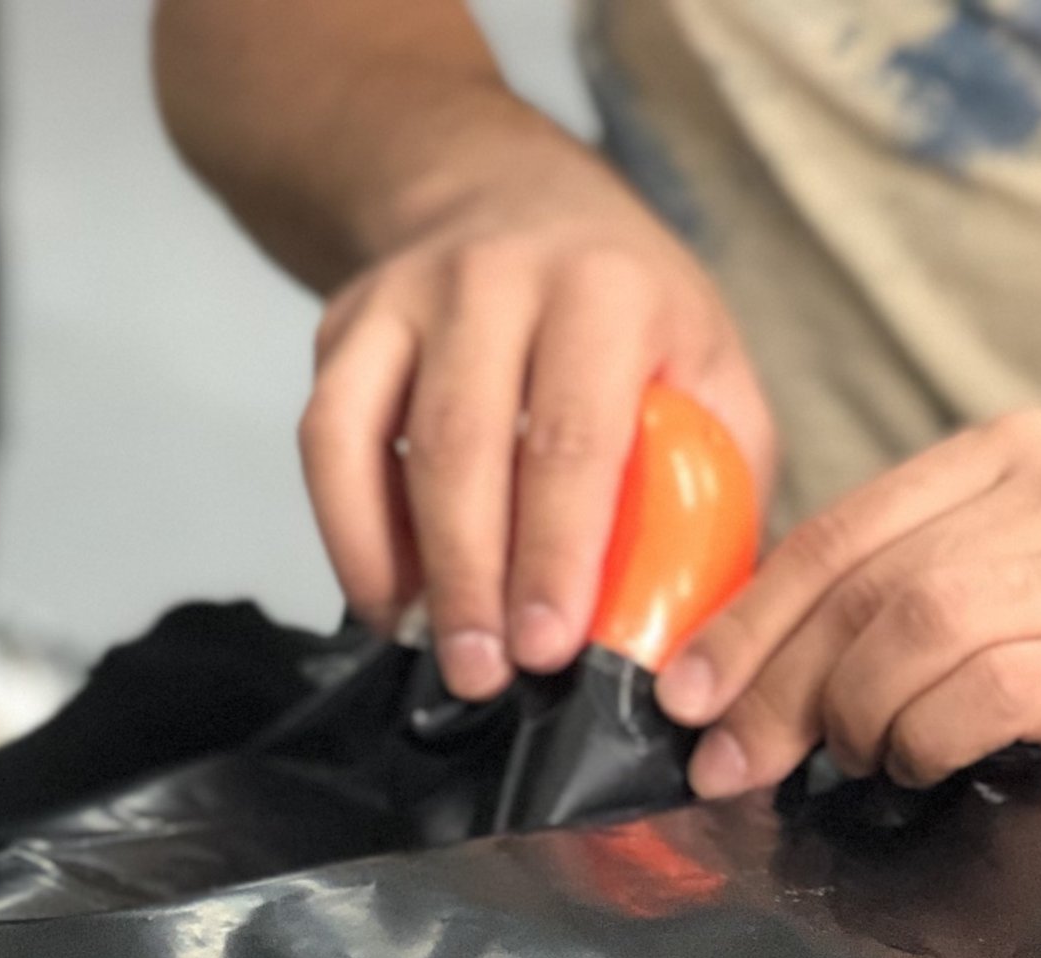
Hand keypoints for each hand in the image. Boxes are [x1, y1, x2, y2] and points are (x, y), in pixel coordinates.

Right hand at [303, 146, 773, 703]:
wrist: (517, 199)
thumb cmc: (628, 319)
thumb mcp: (708, 368)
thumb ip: (716, 483)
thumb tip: (709, 626)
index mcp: (605, 290)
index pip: (572, 435)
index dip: (556, 552)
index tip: (550, 646)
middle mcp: (497, 277)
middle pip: (464, 444)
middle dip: (472, 576)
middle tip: (485, 676)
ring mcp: (408, 296)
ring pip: (379, 441)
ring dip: (399, 564)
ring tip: (430, 651)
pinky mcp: (347, 324)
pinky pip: (324, 440)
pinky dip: (345, 532)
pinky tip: (385, 600)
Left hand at [653, 409, 1040, 805]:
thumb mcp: (985, 602)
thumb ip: (879, 606)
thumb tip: (724, 682)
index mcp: (1007, 453)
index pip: (839, 532)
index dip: (746, 623)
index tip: (683, 700)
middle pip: (865, 583)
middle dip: (775, 686)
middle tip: (731, 765)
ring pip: (916, 626)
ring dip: (856, 715)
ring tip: (859, 762)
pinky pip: (982, 690)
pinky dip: (925, 740)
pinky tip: (921, 766)